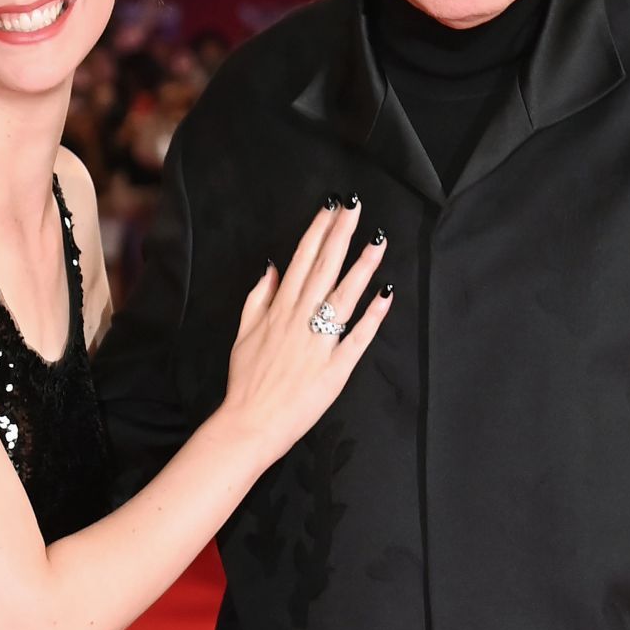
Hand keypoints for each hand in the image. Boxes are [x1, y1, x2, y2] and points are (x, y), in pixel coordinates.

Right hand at [218, 199, 390, 464]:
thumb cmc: (247, 381)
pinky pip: (357, 337)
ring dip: (362, 267)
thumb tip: (270, 268)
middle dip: (341, 234)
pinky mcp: (335, 368)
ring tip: (378, 241)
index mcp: (278, 309)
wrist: (250, 423)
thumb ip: (257, 299)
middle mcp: (299, 319)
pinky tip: (387, 294)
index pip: (302, 260)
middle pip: (324, 268)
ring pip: (343, 296)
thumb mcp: (243, 333)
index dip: (318, 231)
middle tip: (356, 205)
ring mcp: (319, 342)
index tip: (331, 207)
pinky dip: (372, 315)